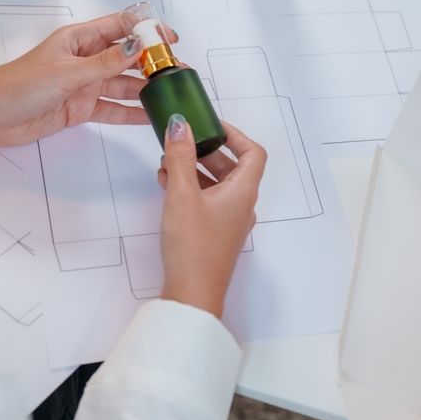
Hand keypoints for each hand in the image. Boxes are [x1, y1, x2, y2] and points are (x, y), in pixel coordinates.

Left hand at [0, 13, 169, 145]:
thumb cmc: (18, 85)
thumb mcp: (66, 72)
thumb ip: (106, 63)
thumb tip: (137, 45)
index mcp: (79, 40)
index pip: (120, 27)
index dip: (147, 30)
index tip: (170, 39)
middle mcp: (86, 60)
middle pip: (128, 58)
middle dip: (153, 63)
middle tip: (178, 72)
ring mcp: (85, 85)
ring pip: (124, 84)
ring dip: (146, 89)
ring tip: (171, 94)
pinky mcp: (82, 108)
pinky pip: (113, 109)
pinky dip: (131, 113)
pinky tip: (151, 116)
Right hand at [156, 116, 266, 316]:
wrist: (192, 294)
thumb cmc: (193, 247)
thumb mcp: (182, 194)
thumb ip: (181, 156)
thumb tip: (181, 125)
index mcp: (244, 192)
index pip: (253, 153)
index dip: (236, 135)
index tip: (211, 125)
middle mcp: (242, 205)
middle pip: (232, 167)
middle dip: (207, 151)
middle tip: (183, 142)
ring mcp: (229, 221)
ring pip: (216, 185)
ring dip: (195, 170)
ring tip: (168, 163)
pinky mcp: (214, 233)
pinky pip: (207, 201)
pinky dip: (190, 189)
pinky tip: (167, 185)